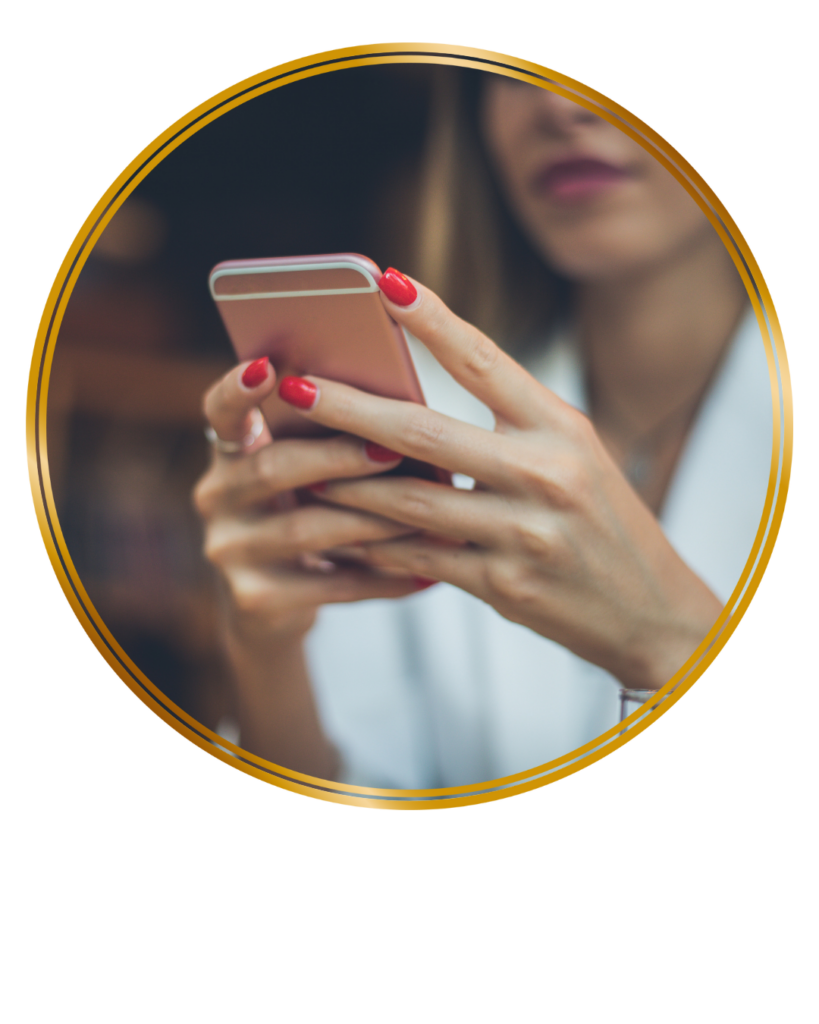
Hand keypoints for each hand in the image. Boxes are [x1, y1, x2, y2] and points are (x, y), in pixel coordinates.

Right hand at [193, 356, 425, 645]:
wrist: (270, 606)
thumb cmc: (305, 513)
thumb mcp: (301, 474)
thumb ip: (326, 439)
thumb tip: (406, 406)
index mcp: (230, 451)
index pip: (220, 410)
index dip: (237, 389)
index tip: (266, 368)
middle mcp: (216, 497)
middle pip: (272, 468)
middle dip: (338, 457)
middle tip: (394, 450)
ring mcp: (230, 551)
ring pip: (306, 529)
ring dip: (372, 518)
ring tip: (428, 512)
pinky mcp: (255, 599)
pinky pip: (331, 585)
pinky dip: (383, 578)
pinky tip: (426, 574)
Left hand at [277, 270, 722, 690]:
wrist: (650, 608)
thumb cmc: (605, 521)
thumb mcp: (575, 456)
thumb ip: (510, 425)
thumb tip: (417, 402)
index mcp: (562, 428)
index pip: (485, 360)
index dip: (431, 319)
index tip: (382, 283)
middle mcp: (545, 474)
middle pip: (424, 432)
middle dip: (347, 408)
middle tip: (294, 387)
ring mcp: (523, 533)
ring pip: (410, 502)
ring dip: (346, 485)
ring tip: (299, 466)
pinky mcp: (505, 585)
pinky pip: (421, 560)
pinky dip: (377, 547)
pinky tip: (342, 535)